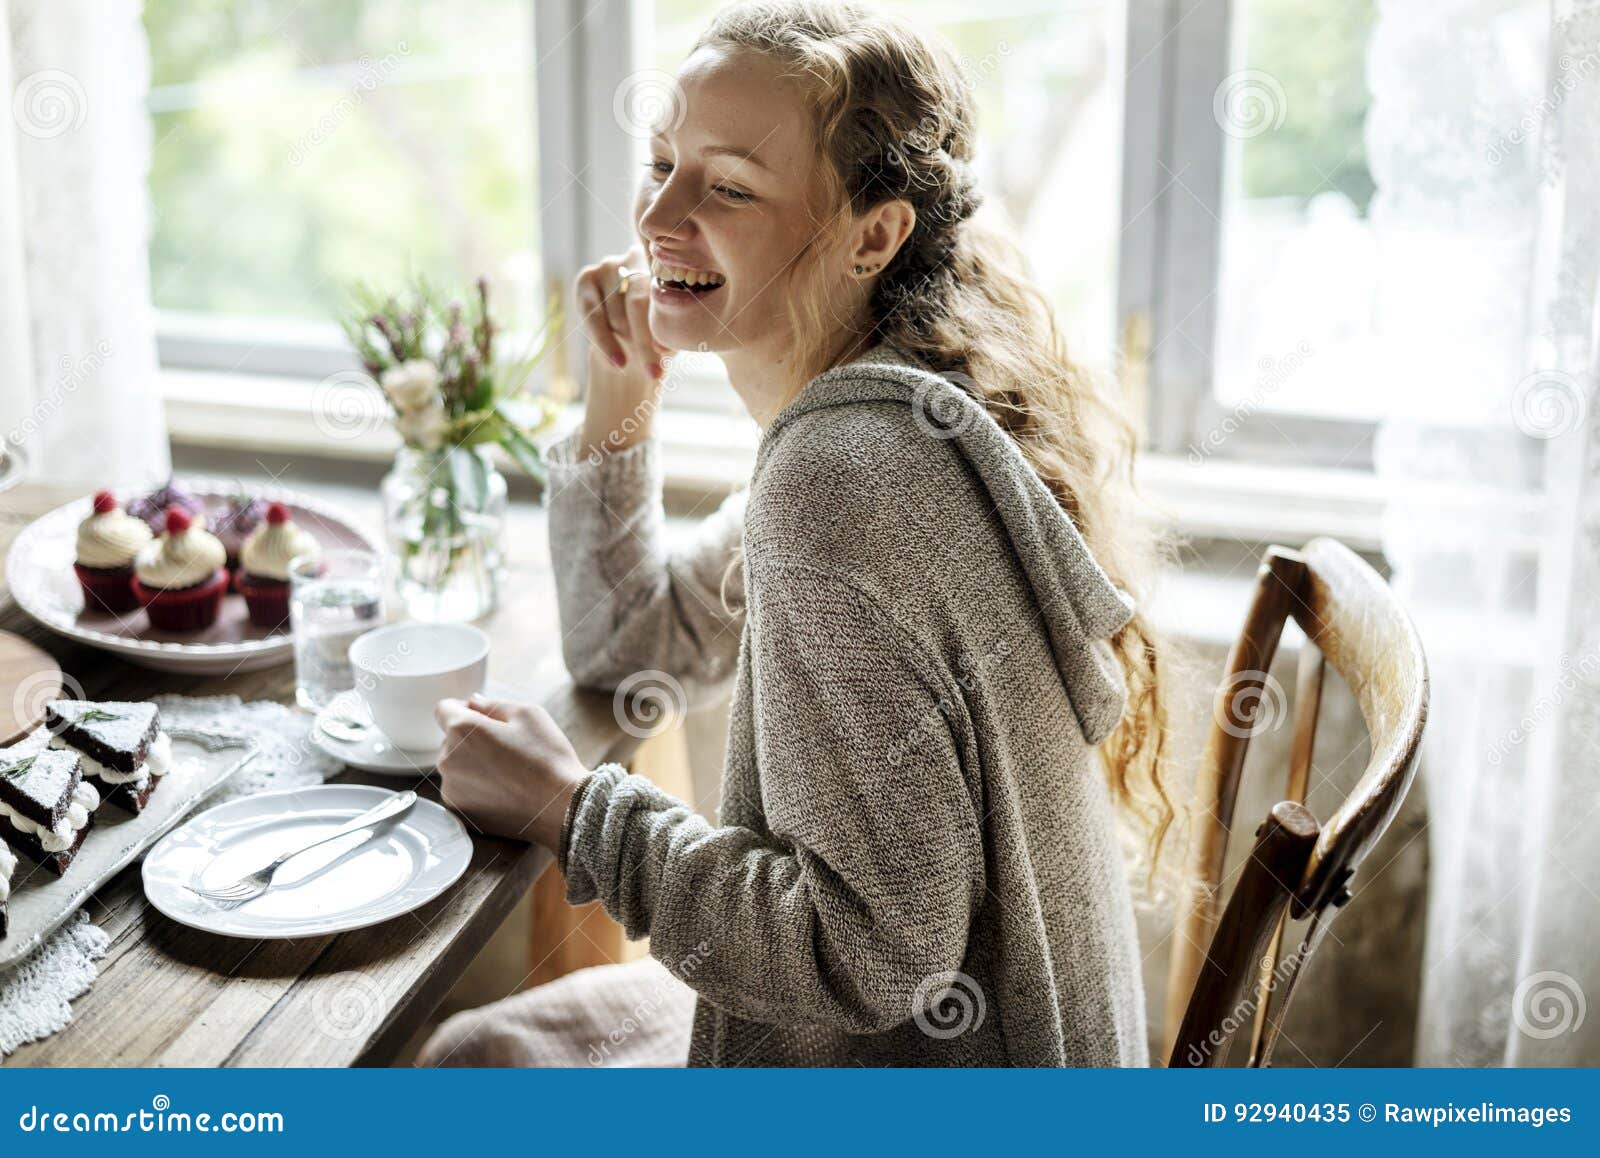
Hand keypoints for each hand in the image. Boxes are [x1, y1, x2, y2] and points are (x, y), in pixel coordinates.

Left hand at [432, 696, 589, 851]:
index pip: (443, 709)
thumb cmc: (547, 758)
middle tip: (506, 747)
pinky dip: (475, 787)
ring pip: (455, 765)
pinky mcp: (459, 811)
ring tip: (507, 772)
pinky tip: (503, 790)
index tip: (482, 717)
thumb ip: (492, 704)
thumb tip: (473, 703)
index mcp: (461, 730)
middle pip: (450, 739)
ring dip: (472, 763)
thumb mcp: (527, 714)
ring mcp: (451, 788)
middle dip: (470, 738)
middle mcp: (447, 759)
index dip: (463, 708)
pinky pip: (461, 789)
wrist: (561, 807)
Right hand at [575, 245, 670, 459]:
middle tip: (654, 373)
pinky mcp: (586, 278)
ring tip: (633, 363)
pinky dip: (604, 342)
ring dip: (625, 343)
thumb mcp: (670, 335)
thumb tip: (662, 346)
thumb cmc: (658, 337)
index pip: (664, 295)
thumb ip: (669, 335)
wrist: (631, 348)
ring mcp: (609, 264)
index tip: (667, 355)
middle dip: (644, 341)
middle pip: (638, 301)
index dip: (662, 325)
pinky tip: (616, 363)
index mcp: (666, 266)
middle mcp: (636, 257)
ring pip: (616, 313)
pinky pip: (592, 314)